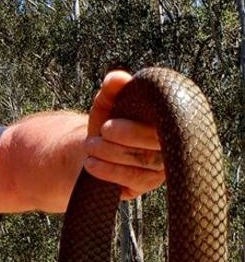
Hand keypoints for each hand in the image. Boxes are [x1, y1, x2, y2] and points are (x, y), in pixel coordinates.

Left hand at [84, 70, 164, 200]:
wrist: (95, 153)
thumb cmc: (107, 123)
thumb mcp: (107, 103)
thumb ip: (112, 89)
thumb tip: (116, 78)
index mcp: (169, 119)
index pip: (166, 120)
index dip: (138, 124)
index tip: (109, 124)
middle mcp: (171, 142)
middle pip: (154, 142)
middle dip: (124, 137)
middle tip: (100, 132)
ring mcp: (161, 166)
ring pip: (142, 161)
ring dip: (112, 153)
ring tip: (90, 145)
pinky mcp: (148, 183)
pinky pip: (133, 178)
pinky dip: (110, 171)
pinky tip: (91, 164)